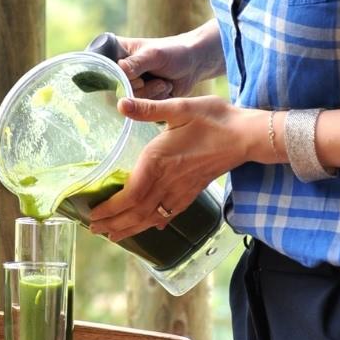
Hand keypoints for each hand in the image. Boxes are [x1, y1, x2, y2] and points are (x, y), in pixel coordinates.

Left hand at [88, 96, 263, 241]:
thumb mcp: (180, 107)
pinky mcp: (192, 192)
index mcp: (158, 162)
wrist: (246, 135)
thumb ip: (149, 108)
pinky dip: (155, 223)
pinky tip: (151, 226)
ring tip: (113, 236)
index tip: (93, 215)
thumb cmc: (214, 119)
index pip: (129, 196)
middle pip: (136, 213)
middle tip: (93, 230)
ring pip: (151, 217)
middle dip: (113, 224)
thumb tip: (121, 104)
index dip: (110, 210)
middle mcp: (167, 182)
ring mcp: (181, 191)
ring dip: (130, 228)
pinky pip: (169, 213)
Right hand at [115, 21, 224, 99]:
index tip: (136, 74)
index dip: (117, 78)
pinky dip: (158, 101)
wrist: (195, 64)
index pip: (103, 71)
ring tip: (163, 81)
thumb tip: (119, 69)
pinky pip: (144, 109)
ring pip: (132, 102)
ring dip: (152, 94)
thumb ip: (136, 63)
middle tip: (154, 75)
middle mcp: (119, 72)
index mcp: (116, 54)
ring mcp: (130, 87)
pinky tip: (165, 90)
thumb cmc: (174, 52)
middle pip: (117, 90)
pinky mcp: (141, 100)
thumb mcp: (155, 55)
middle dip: (140, 87)